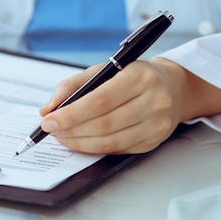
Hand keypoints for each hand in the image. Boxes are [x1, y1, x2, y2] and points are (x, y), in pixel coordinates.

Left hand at [38, 58, 220, 153]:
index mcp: (140, 77)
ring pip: (110, 142)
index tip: (49, 120)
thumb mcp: (105, 69)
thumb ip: (73, 86)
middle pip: (103, 124)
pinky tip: (82, 142)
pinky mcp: (154, 141)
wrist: (173, 87)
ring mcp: (157, 124)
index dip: (70, 114)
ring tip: (63, 137)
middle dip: (71, 130)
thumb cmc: (134, 76)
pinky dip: (95, 148)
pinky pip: (119, 150)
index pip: (99, 101)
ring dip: (80, 143)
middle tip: (52, 131)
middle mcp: (153, 101)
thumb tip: (47, 109)